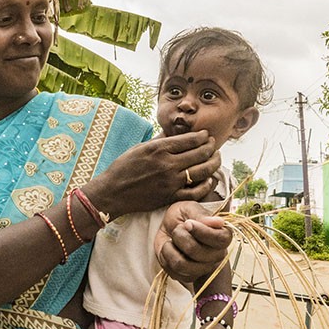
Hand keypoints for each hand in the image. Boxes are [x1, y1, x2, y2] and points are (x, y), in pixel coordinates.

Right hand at [83, 131, 221, 218]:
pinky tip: (209, 179)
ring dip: (214, 163)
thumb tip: (172, 131)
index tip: (206, 134)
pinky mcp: (170, 197)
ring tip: (216, 158)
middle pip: (200, 153)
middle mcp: (167, 164)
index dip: (203, 136)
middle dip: (211, 147)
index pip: (191, 139)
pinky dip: (206, 184)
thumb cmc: (123, 167)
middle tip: (213, 144)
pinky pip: (196, 191)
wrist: (112, 192)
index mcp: (159, 148)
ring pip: (202, 171)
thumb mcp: (140, 147)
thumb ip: (159, 140)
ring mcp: (171, 182)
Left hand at [154, 201, 231, 282]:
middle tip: (178, 228)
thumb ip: (201, 215)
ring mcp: (203, 268)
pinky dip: (166, 257)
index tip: (188, 223)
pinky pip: (173, 271)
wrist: (169, 227)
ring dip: (170, 248)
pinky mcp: (188, 276)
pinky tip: (170, 249)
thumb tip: (219, 222)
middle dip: (180, 236)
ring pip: (182, 265)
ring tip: (172, 239)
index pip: (220, 240)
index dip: (202, 232)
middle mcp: (217, 255)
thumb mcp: (189, 208)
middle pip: (196, 252)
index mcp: (223, 236)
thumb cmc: (183, 217)